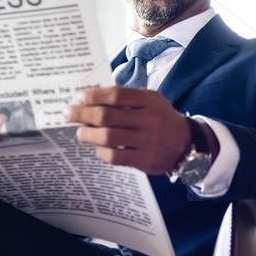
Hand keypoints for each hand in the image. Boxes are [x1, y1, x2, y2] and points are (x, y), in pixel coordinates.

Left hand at [64, 86, 191, 173]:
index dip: (92, 95)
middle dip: (82, 114)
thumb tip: (89, 98)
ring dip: (88, 134)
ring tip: (81, 133)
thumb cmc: (160, 118)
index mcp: (149, 101)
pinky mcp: (146, 161)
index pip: (115, 95)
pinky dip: (101, 152)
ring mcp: (148, 142)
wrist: (186, 143)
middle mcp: (149, 120)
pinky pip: (115, 157)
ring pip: (108, 137)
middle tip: (68, 114)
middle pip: (107, 116)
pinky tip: (98, 148)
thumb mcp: (150, 101)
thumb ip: (125, 98)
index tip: (77, 98)